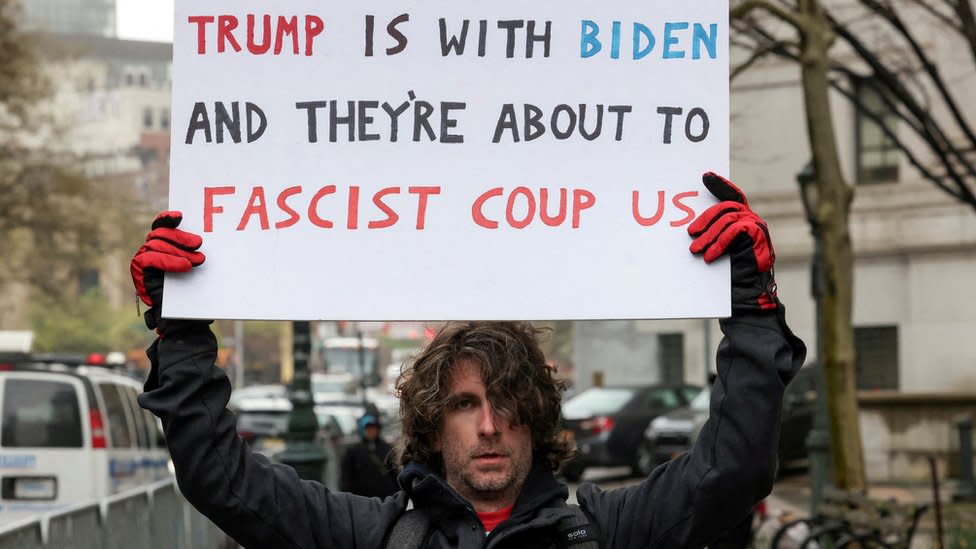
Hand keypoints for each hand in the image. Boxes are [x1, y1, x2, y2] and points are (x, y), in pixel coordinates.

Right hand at [130, 211, 208, 333]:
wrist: (186, 322)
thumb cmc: (194, 295)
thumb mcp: (198, 270)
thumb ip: (195, 253)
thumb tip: (204, 237)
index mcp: (164, 247)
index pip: (161, 227)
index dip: (167, 219)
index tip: (181, 216)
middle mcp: (150, 253)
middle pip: (159, 234)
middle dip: (180, 237)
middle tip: (199, 244)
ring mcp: (144, 264)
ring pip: (155, 245)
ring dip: (179, 251)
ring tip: (198, 260)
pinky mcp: (140, 274)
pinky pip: (149, 259)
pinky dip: (168, 261)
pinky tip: (184, 266)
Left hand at [688, 172, 777, 311]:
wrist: (746, 298)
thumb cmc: (729, 279)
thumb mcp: (717, 251)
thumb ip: (711, 236)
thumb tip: (689, 228)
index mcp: (742, 223)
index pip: (731, 197)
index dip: (720, 185)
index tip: (705, 176)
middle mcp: (752, 222)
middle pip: (727, 207)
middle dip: (705, 219)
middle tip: (690, 233)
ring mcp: (757, 228)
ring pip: (728, 218)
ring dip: (709, 234)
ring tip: (695, 250)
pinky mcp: (758, 236)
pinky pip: (735, 229)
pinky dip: (720, 242)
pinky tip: (710, 256)